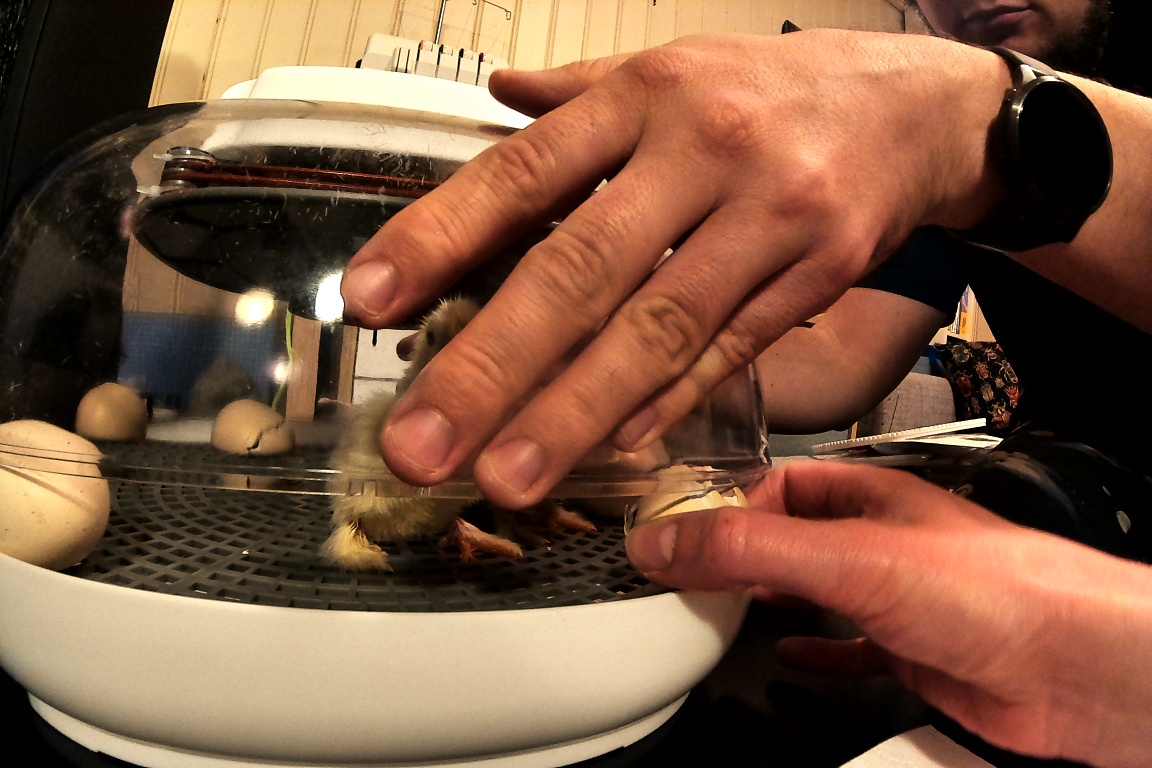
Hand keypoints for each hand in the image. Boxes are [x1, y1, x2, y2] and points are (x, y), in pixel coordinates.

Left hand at [341, 30, 1007, 506]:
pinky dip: (668, 404)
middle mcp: (700, 154)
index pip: (521, 171)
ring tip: (504, 479)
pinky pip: (729, 351)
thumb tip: (496, 99)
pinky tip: (612, 449)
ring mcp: (766, 219)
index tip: (366, 303)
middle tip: (421, 444)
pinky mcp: (815, 278)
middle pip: (581, 269)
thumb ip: (578, 96)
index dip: (439, 239)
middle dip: (490, 366)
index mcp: (642, 96)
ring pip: (658, 329)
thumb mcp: (670, 67)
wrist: (919, 108)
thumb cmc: (772, 91)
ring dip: (573, 414)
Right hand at [625, 461, 1151, 767]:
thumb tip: (664, 541)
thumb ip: (750, 549)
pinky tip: (790, 657)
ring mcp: (898, 599)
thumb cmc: (995, 589)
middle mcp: (880, 541)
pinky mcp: (915, 654)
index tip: (670, 534)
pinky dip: (813, 652)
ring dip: (768, 600)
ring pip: (816, 591)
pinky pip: (849, 649)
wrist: (1080, 666)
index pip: (773, 486)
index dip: (720, 506)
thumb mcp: (849, 557)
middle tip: (683, 574)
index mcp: (865, 496)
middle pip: (789, 539)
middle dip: (736, 555)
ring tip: (718, 608)